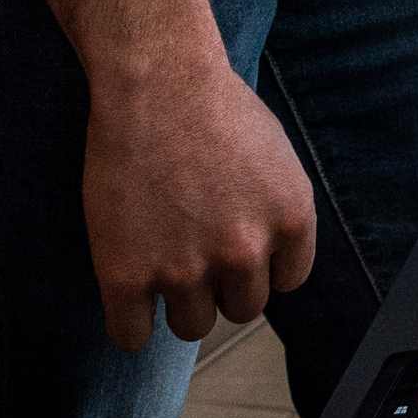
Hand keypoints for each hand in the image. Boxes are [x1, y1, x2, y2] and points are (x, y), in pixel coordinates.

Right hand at [81, 52, 316, 352]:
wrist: (157, 80)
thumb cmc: (215, 109)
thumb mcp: (278, 161)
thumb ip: (279, 217)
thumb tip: (268, 267)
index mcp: (292, 222)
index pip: (287, 283)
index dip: (259, 264)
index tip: (234, 241)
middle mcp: (245, 252)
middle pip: (242, 309)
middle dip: (221, 285)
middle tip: (192, 246)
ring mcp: (185, 267)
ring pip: (193, 327)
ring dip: (179, 304)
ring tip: (161, 261)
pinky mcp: (125, 275)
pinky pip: (132, 336)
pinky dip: (130, 326)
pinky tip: (127, 297)